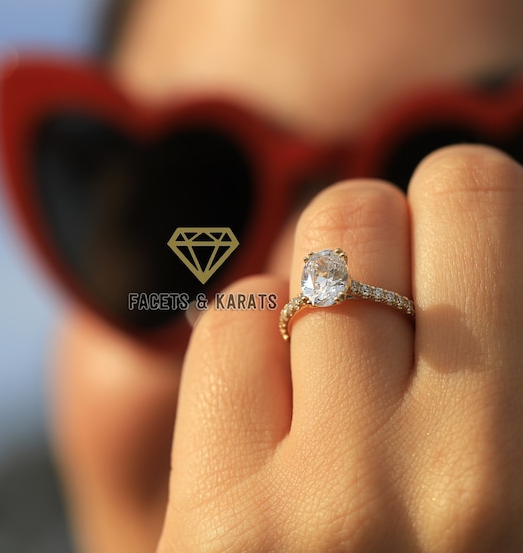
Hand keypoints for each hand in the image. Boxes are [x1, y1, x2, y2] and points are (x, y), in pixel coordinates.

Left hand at [157, 145, 522, 551]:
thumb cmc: (449, 546)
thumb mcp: (503, 463)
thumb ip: (490, 354)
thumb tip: (455, 248)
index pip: (473, 195)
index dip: (455, 203)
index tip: (449, 239)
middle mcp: (456, 476)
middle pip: (357, 211)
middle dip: (370, 227)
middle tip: (386, 284)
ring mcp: (324, 505)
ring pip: (285, 267)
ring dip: (309, 288)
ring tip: (334, 352)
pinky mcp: (218, 532)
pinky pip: (225, 333)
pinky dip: (252, 338)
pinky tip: (274, 394)